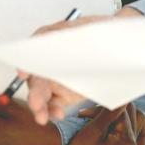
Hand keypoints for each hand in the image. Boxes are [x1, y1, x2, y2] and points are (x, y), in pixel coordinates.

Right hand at [26, 6, 143, 124]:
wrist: (119, 44)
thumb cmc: (101, 32)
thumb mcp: (90, 27)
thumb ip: (78, 33)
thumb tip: (69, 38)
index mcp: (51, 39)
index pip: (34, 49)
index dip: (27, 61)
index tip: (25, 72)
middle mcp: (49, 60)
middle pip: (37, 76)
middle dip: (35, 91)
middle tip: (35, 103)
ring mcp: (56, 78)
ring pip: (42, 93)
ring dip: (40, 106)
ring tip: (41, 117)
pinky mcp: (64, 93)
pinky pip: (54, 104)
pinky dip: (53, 110)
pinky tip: (57, 115)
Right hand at [58, 103, 144, 144]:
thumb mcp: (93, 131)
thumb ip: (110, 113)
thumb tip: (123, 96)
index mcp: (128, 140)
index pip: (122, 111)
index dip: (102, 107)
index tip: (84, 113)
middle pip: (130, 115)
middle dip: (112, 110)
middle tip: (90, 114)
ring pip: (137, 124)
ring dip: (124, 116)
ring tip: (107, 114)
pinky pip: (140, 141)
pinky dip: (139, 131)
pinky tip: (138, 126)